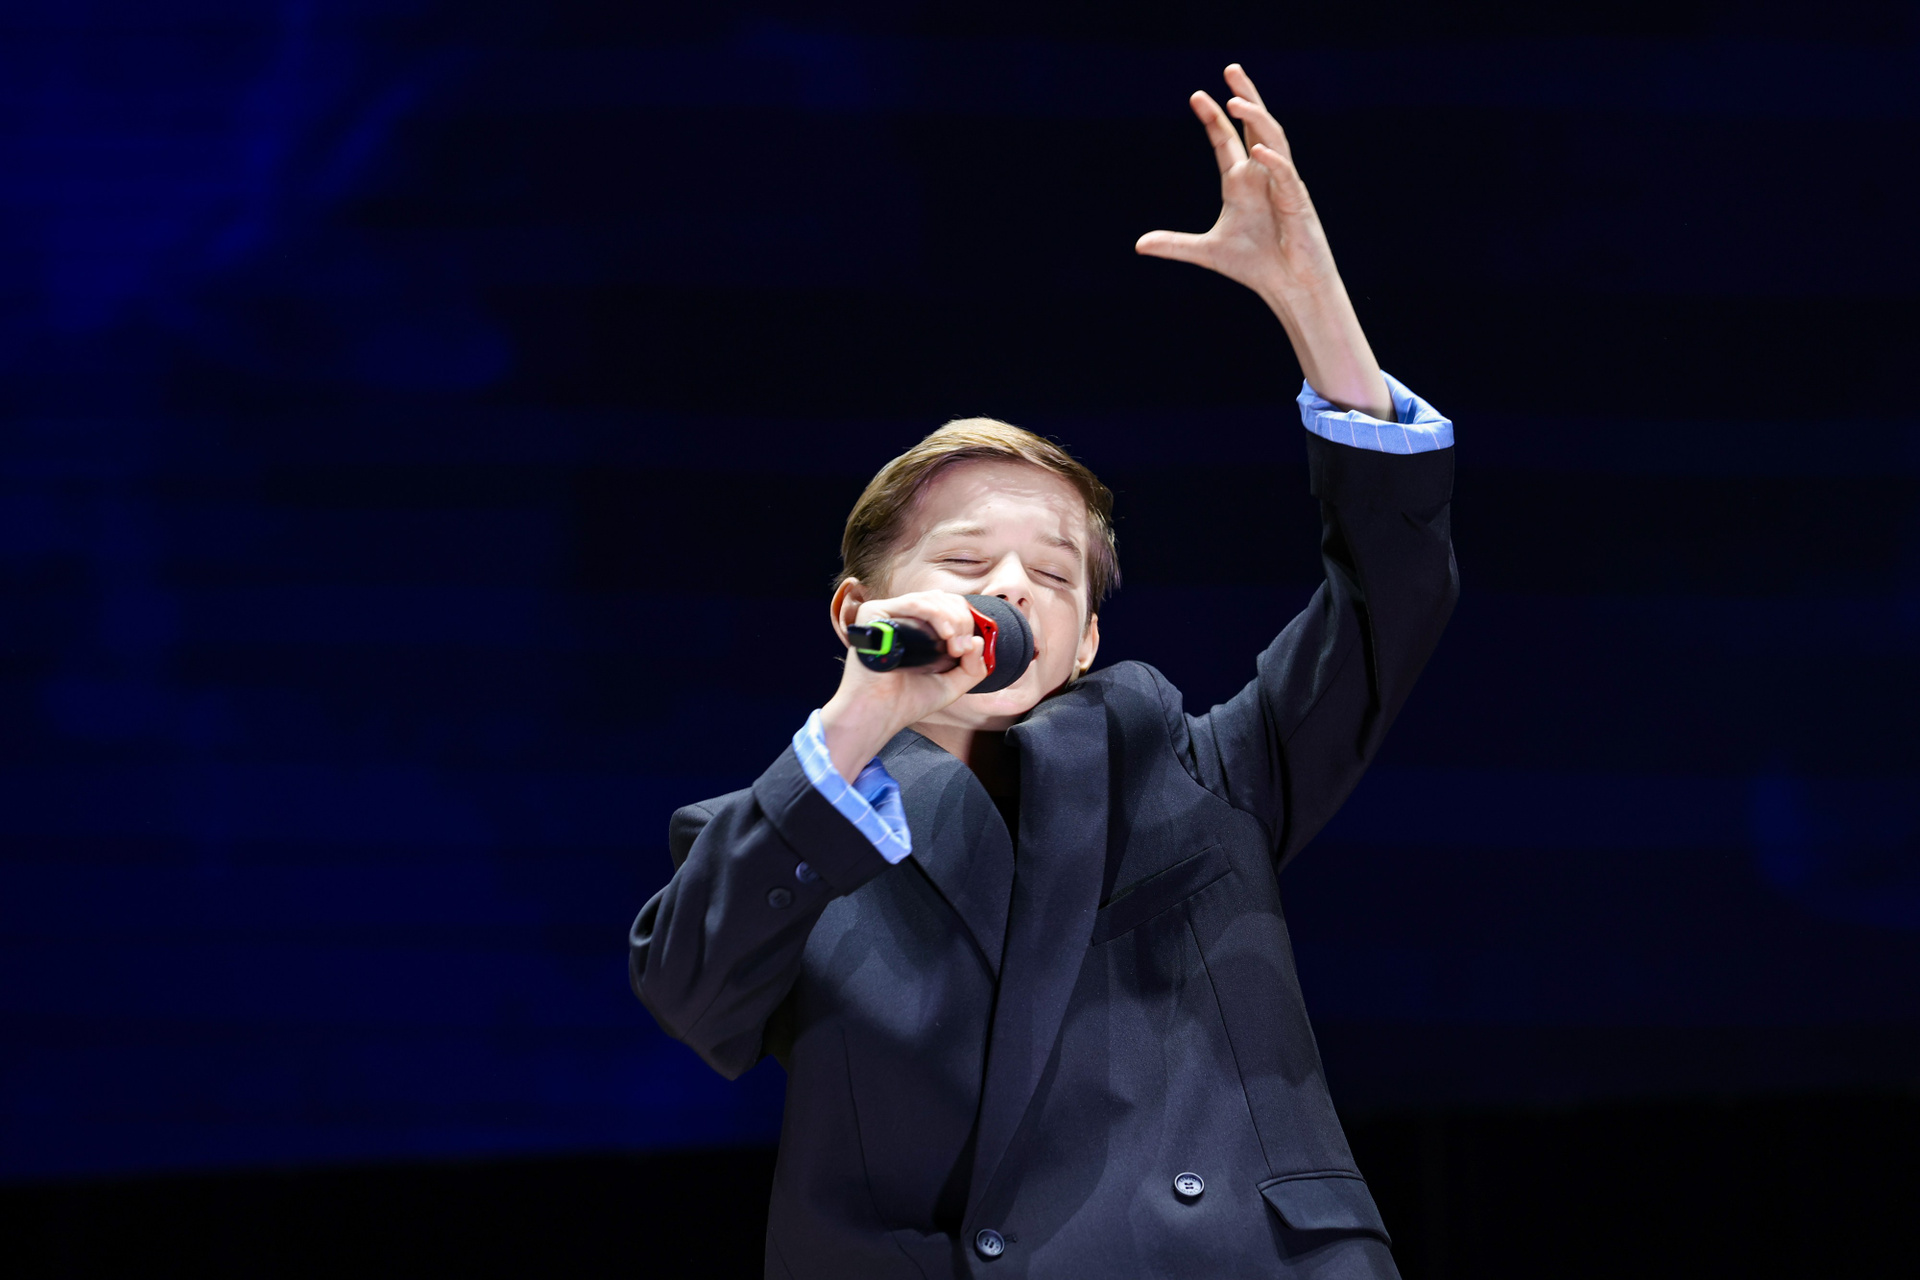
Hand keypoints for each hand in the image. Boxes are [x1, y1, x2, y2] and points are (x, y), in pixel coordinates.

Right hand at [820, 591, 988, 781]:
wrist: (880, 713)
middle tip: (962, 650)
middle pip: (945, 599)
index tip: (970, 648)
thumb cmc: (907, 700)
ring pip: (933, 599)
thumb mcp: (951, 684)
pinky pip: (913, 602)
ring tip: (955, 648)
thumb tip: (978, 640)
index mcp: (916, 627)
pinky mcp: (873, 613)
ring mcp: (886, 613)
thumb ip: (973, 666)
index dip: (967, 621)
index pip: (949, 606)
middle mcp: (901, 616)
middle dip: (963, 622)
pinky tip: (946, 635)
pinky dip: (936, 615)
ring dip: (954, 621)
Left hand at [1136, 64, 1391, 420]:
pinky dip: (1275, 164)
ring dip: (1258, 120)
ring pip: (1274, 142)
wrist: (1289, 288)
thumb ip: (1175, 245)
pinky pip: (1287, 178)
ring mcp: (1284, 187)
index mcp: (1242, 182)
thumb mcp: (1206, 252)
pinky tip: (1257, 151)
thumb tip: (1139, 245)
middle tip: (1230, 69)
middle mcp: (1264, 177)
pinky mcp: (1299, 205)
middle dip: (1245, 97)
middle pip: (1257, 126)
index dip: (1214, 119)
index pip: (1227, 141)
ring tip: (1236, 102)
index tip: (1196, 97)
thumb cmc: (1256, 266)